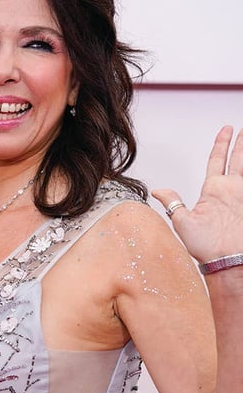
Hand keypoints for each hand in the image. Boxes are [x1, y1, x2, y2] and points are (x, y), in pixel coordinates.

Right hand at [153, 126, 242, 262]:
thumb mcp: (182, 222)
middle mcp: (234, 189)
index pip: (217, 159)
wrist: (234, 262)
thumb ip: (171, 202)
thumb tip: (159, 190)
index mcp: (214, 189)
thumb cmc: (211, 246)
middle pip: (240, 159)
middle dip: (242, 143)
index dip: (222, 143)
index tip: (227, 130)